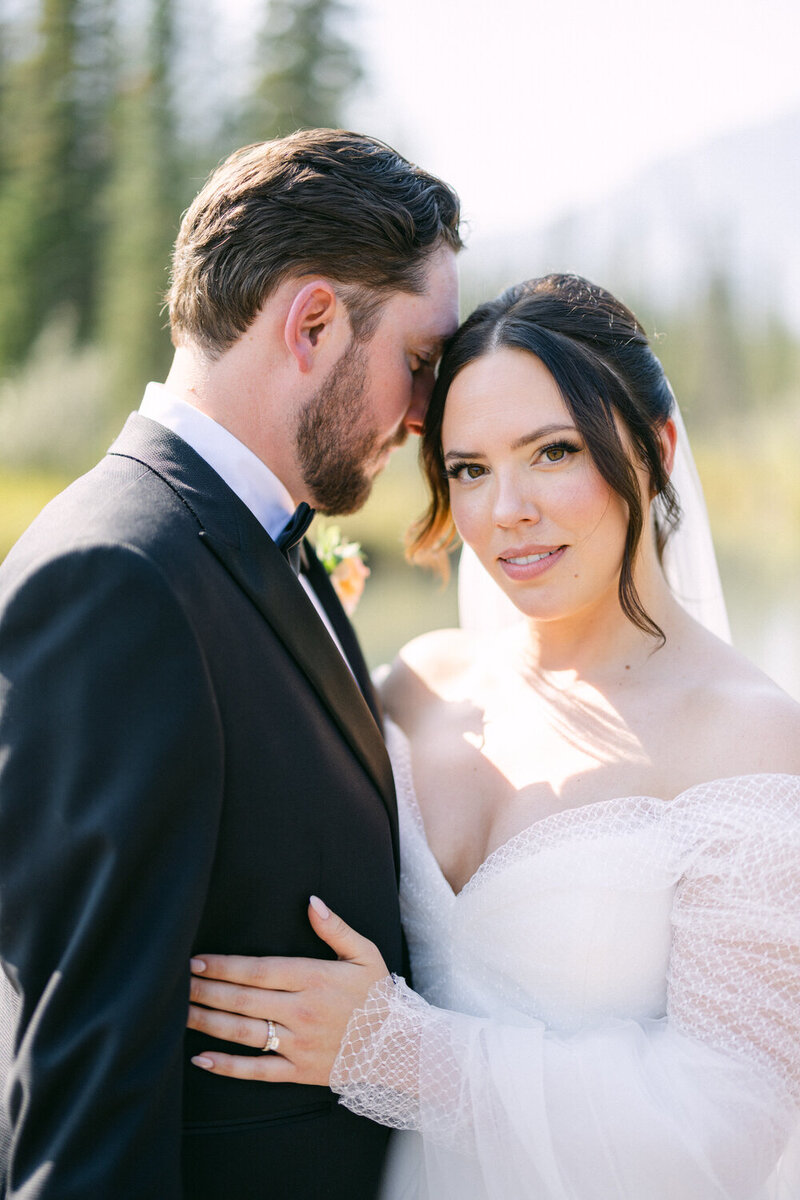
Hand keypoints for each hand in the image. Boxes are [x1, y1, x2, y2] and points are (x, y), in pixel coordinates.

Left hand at [187, 896, 388, 1085]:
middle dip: (205, 991)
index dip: (224, 966)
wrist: (399, 1047)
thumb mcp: (365, 954)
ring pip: (243, 1034)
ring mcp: (298, 1044)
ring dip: (207, 1023)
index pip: (258, 970)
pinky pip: (257, 1071)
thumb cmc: (379, 996)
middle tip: (175, 984)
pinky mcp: (299, 1072)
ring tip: (178, 1013)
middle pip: (243, 1000)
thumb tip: (311, 901)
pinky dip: (227, 1067)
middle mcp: (302, 1011)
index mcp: (314, 979)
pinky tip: (201, 1058)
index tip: (195, 960)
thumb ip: (336, 928)